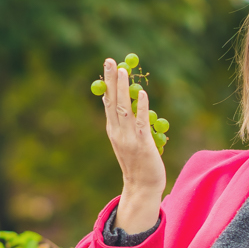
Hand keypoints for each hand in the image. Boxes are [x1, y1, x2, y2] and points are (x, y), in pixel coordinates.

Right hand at [100, 59, 165, 232]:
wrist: (142, 186)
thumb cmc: (138, 163)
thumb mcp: (126, 141)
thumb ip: (125, 124)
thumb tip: (127, 104)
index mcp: (113, 131)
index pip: (107, 103)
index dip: (107, 84)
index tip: (106, 67)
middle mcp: (118, 132)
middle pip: (113, 101)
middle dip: (111, 80)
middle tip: (110, 61)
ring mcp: (129, 138)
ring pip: (124, 108)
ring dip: (123, 89)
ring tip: (123, 71)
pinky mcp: (142, 143)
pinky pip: (141, 122)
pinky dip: (140, 107)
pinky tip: (141, 94)